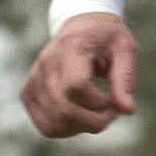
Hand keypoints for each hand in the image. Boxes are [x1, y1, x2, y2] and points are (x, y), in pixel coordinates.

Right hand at [22, 13, 138, 138]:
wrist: (81, 25)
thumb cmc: (106, 38)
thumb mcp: (125, 50)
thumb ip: (125, 79)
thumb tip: (127, 110)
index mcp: (71, 46)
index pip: (76, 86)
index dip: (99, 102)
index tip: (113, 99)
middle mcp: (46, 62)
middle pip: (64, 108)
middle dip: (95, 120)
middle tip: (111, 111)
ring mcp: (34, 78)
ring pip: (54, 123)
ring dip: (81, 127)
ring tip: (96, 113)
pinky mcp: (28, 92)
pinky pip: (46, 126)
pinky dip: (67, 129)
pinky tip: (80, 117)